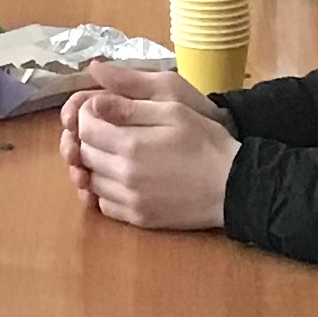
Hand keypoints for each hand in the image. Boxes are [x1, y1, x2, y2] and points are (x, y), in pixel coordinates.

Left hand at [60, 75, 238, 230]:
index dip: (87, 114)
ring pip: (91, 181)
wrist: (233, 185)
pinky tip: (121, 178)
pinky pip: (105, 205)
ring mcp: (130, 200)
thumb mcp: (173, 108)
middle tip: (107, 129)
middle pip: (84, 154)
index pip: (84, 128)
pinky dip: (105, 190)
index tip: (99, 109)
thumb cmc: (206, 141)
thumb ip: (130, 103)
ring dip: (95, 165)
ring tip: (114, 153)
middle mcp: (123, 175)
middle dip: (89, 138)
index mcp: (130, 144)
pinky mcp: (138, 218)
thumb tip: (93, 98)